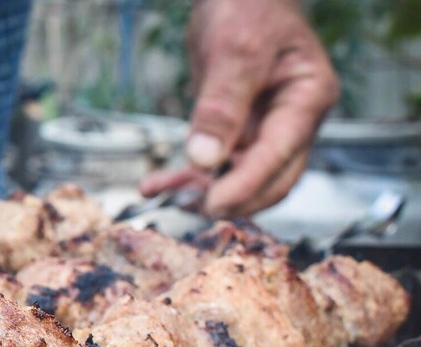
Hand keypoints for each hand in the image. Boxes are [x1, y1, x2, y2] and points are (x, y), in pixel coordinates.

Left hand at [140, 0, 339, 217]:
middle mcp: (291, 119)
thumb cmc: (247, 7)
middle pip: (269, 178)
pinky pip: (213, 164)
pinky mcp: (235, 131)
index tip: (214, 204)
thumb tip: (205, 159)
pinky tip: (155, 186)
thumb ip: (221, 105)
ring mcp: (264, 127)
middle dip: (232, 199)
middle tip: (192, 210)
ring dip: (203, 192)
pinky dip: (186, 176)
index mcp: (307, 98)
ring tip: (167, 198)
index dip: (247, 184)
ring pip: (238, 177)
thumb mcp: (235, 50)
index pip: (280, 154)